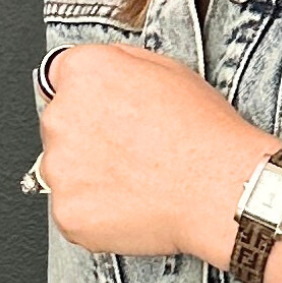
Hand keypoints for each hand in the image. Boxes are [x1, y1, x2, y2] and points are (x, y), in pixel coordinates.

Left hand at [38, 41, 273, 266]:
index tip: (109, 122)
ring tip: (136, 186)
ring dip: (89, 181)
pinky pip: (74, 214)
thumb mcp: (167, 70)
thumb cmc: (204, 135)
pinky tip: (132, 210)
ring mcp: (60, 169)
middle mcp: (61, 116)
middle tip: (132, 158)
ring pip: (65, 174)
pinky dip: (96, 217)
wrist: (221, 191)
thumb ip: (119, 66)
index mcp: (83, 73)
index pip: (62, 82)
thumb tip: (102, 75)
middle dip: (88, 142)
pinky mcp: (69, 213)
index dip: (91, 104)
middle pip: (60, 129)